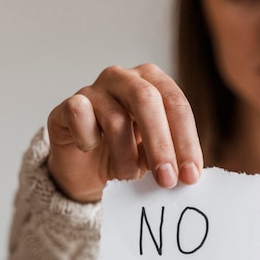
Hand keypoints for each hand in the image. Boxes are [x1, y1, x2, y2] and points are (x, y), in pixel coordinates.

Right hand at [46, 64, 202, 202]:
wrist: (86, 169)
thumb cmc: (127, 156)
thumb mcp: (156, 158)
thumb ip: (173, 158)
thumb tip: (190, 174)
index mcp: (155, 84)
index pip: (176, 105)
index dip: (186, 142)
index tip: (190, 176)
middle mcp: (125, 79)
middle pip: (147, 100)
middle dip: (161, 145)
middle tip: (167, 180)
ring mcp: (94, 90)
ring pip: (115, 119)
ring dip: (126, 157)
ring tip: (129, 176)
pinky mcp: (68, 106)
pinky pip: (79, 116)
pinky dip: (89, 139)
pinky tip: (91, 149)